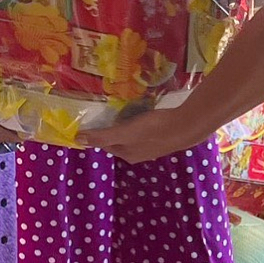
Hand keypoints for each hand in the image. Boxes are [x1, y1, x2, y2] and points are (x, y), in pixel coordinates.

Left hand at [81, 106, 201, 163]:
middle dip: (110, 127)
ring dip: (124, 124)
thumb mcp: (124, 132)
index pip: (105, 143)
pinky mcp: (160, 137)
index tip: (90, 118)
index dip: (97, 132)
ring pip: (130, 135)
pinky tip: (140, 113)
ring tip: (120, 109)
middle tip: (104, 109)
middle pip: (117, 140)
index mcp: (126, 154)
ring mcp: (150, 146)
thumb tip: (78, 140)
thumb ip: (102, 136)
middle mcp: (137, 153)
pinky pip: (142, 130)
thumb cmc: (153, 129)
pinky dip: (137, 122)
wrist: (185, 127)